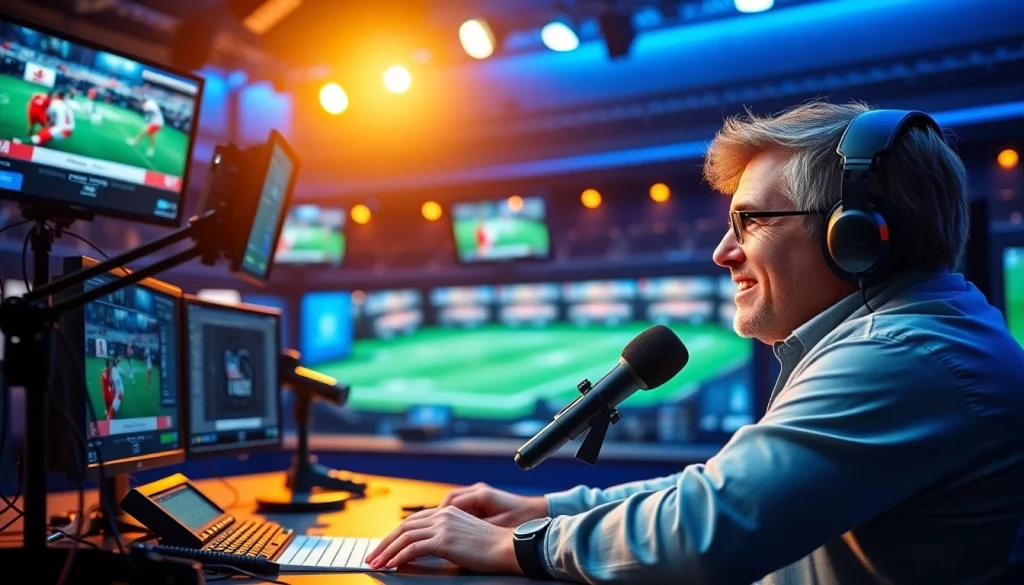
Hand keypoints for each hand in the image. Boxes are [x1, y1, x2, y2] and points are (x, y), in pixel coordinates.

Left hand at [365, 506, 522, 574]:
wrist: (507, 547)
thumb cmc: (491, 546)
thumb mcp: (464, 535)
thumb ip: (446, 536)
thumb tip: (427, 548)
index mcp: (447, 511)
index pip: (413, 521)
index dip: (396, 535)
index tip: (385, 547)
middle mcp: (442, 514)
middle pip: (404, 526)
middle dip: (385, 542)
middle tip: (373, 555)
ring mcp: (443, 526)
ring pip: (405, 537)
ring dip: (387, 551)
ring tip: (377, 563)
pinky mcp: (444, 540)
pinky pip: (413, 548)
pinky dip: (399, 557)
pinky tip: (393, 565)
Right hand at [438, 482, 547, 527]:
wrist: (536, 512)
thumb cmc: (521, 519)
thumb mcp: (498, 526)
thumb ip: (477, 527)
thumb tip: (458, 533)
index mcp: (481, 494)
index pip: (451, 501)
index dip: (439, 515)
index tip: (430, 527)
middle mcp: (478, 491)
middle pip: (449, 500)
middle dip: (437, 514)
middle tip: (426, 528)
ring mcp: (479, 494)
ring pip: (453, 503)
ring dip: (443, 515)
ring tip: (434, 529)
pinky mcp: (481, 501)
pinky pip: (461, 507)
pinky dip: (452, 516)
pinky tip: (448, 527)